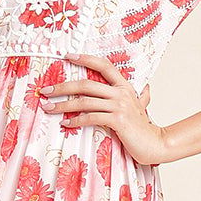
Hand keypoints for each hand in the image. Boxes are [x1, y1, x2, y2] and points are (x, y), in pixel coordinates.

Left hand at [40, 54, 168, 164]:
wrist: (155, 144)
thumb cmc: (144, 128)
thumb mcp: (142, 107)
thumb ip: (141, 96)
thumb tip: (146, 88)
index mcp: (125, 86)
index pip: (104, 65)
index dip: (85, 59)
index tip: (67, 56)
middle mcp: (121, 93)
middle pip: (86, 84)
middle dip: (62, 86)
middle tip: (44, 90)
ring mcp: (119, 106)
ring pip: (84, 102)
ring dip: (62, 105)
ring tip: (47, 108)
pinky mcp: (117, 120)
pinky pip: (90, 118)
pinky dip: (75, 121)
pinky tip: (65, 124)